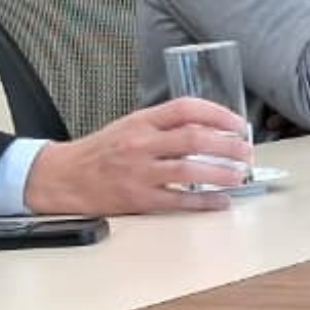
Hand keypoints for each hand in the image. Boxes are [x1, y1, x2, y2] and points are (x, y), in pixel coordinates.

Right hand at [23, 97, 253, 214]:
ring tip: (240, 175)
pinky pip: (178, 199)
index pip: (186, 109)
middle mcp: (141, 144)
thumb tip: (209, 129)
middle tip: (247, 151)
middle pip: (193, 139)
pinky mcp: (138, 198)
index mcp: (141, 121)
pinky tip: (221, 201)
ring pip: (189, 169)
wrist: (63, 177)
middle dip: (228, 145)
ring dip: (222, 172)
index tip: (238, 123)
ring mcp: (139, 172)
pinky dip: (204, 201)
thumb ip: (164, 125)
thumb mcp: (130, 126)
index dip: (218, 114)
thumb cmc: (101, 151)